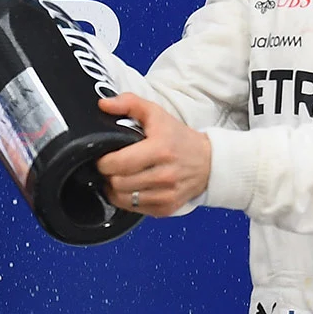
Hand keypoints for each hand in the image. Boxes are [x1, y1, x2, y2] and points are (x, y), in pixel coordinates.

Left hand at [95, 94, 209, 216]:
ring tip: (120, 177)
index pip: (118, 163)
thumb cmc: (179, 138)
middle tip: (111, 167)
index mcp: (160, 149)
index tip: (104, 157)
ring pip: (122, 199)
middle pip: (117, 183)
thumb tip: (104, 104)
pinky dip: (127, 200)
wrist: (208, 162)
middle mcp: (164, 175)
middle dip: (108, 175)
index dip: (104, 162)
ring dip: (115, 189)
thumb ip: (129, 103)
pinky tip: (132, 188)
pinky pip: (133, 209)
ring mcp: (166, 194)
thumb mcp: (157, 114)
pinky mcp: (166, 208)